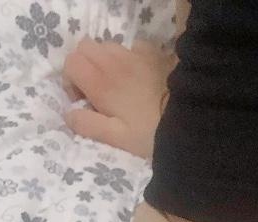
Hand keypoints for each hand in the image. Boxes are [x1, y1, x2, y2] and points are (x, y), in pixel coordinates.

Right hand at [61, 37, 173, 159]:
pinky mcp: (151, 53)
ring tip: (116, 86)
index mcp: (101, 82)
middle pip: (84, 48)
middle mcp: (113, 62)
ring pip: (106, 46)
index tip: (82, 100)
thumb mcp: (116, 138)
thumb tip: (68, 115)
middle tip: (95, 91)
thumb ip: (88, 125)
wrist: (188, 118)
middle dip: (83, 67)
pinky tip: (136, 78)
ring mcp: (133, 54)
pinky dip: (126, 59)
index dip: (70, 80)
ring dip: (104, 62)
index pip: (71, 62)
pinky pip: (130, 48)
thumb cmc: (150, 134)